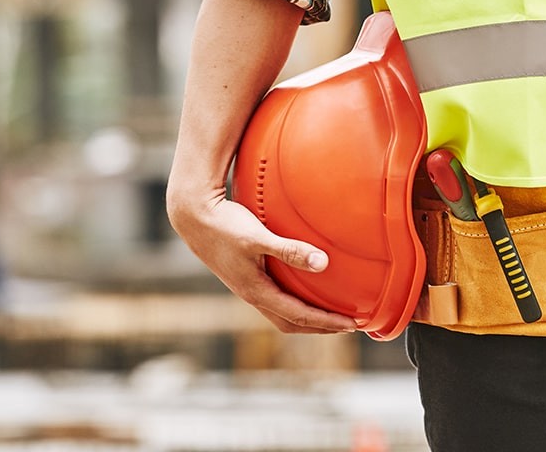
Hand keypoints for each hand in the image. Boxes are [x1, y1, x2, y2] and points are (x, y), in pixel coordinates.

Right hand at [168, 191, 357, 333]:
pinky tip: (303, 287)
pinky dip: (294, 301)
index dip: (327, 323)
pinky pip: (274, 298)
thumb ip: (289, 249)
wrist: (192, 217)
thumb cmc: (224, 225)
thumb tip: (323, 263)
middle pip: (291, 322)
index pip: (299, 316)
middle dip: (319, 327)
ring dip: (307, 317)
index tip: (352, 325)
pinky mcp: (244, 275)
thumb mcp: (257, 237)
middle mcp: (252, 294)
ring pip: (281, 312)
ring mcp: (247, 286)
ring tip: (329, 312)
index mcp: (256, 291)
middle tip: (346, 326)